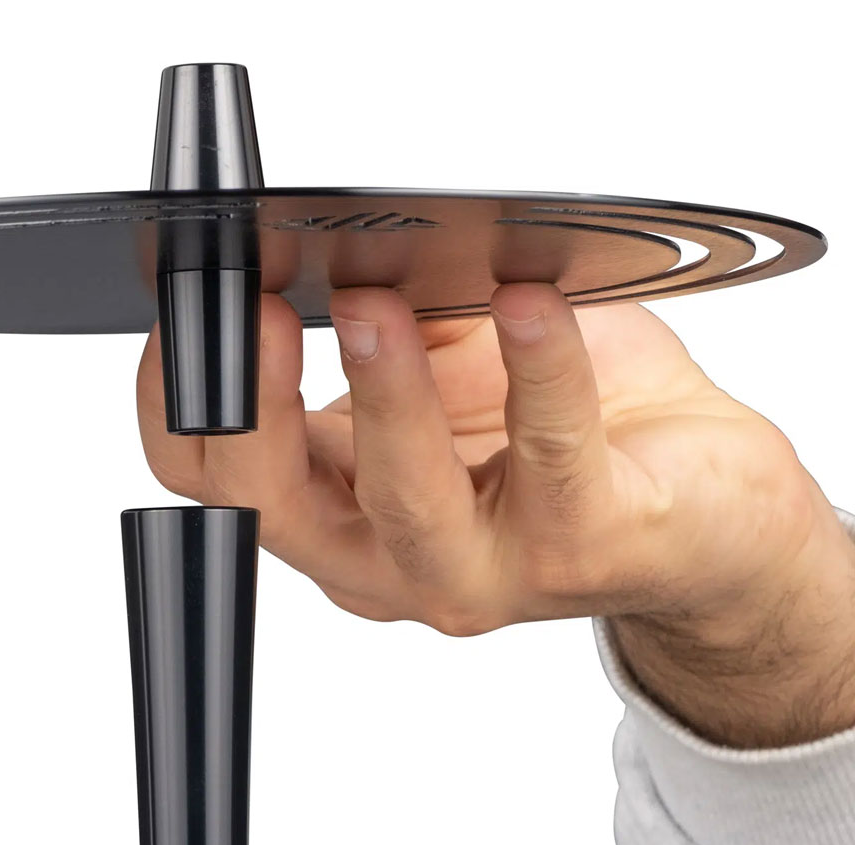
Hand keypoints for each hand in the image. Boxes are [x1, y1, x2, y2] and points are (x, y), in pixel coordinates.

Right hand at [136, 285, 854, 747]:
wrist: (696, 516)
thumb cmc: (566, 445)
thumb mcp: (438, 376)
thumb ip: (373, 332)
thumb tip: (322, 247)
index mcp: (332, 515)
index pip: (213, 481)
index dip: (177, 403)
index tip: (195, 308)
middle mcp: (385, 560)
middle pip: (270, 508)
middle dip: (250, 406)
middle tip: (257, 311)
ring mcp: (478, 570)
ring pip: (402, 496)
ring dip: (384, 392)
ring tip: (372, 305)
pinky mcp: (580, 549)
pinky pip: (550, 452)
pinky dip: (538, 368)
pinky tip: (529, 305)